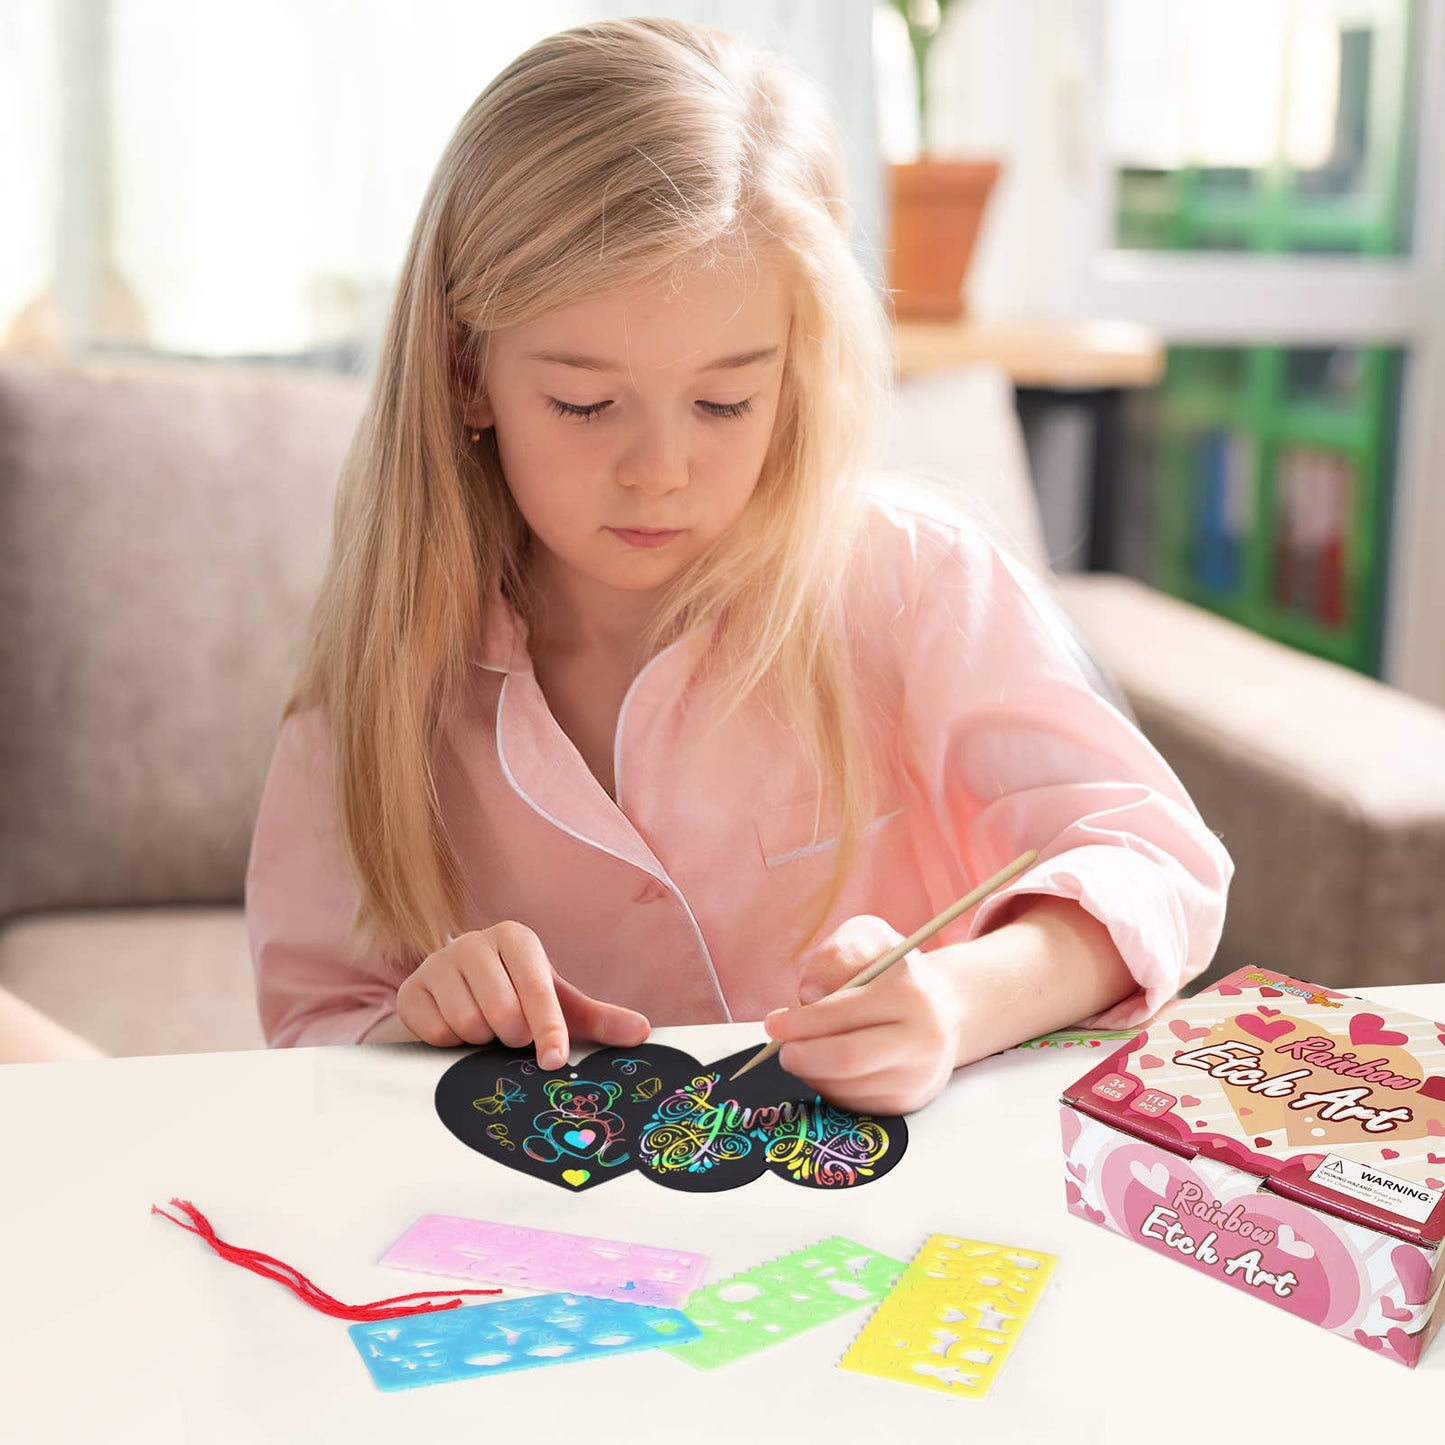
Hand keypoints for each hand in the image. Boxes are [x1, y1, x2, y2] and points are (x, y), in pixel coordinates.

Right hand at [394, 923, 649, 1065]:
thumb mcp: (558, 1005)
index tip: (554, 1063)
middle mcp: (474, 941)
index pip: (538, 989)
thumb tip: (644, 1032)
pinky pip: (436, 1033)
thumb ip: (600, 1019)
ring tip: (483, 1027)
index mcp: (516, 938)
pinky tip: (455, 1028)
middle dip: (510, 1036)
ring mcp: (437, 963)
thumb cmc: (517, 998)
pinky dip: (450, 1043)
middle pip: (501, 1012)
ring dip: (480, 1040)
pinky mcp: (410, 990)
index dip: (549, 1030)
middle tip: (510, 1032)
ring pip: (467, 1024)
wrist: (455, 994)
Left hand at [763, 914, 962, 1114]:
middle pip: (846, 1061)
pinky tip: (825, 1068)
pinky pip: (856, 1104)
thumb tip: (808, 995)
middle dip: (802, 1057)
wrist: (942, 1009)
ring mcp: (919, 1075)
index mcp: (910, 993)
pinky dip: (830, 1088)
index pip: (843, 1015)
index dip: (800, 1022)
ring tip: (803, 1053)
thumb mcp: (868, 939)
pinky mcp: (910, 1101)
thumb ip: (836, 954)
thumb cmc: (895, 971)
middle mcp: (922, 1038)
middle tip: (782, 1050)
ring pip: (847, 1087)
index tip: (774, 1024)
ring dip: (812, 1073)